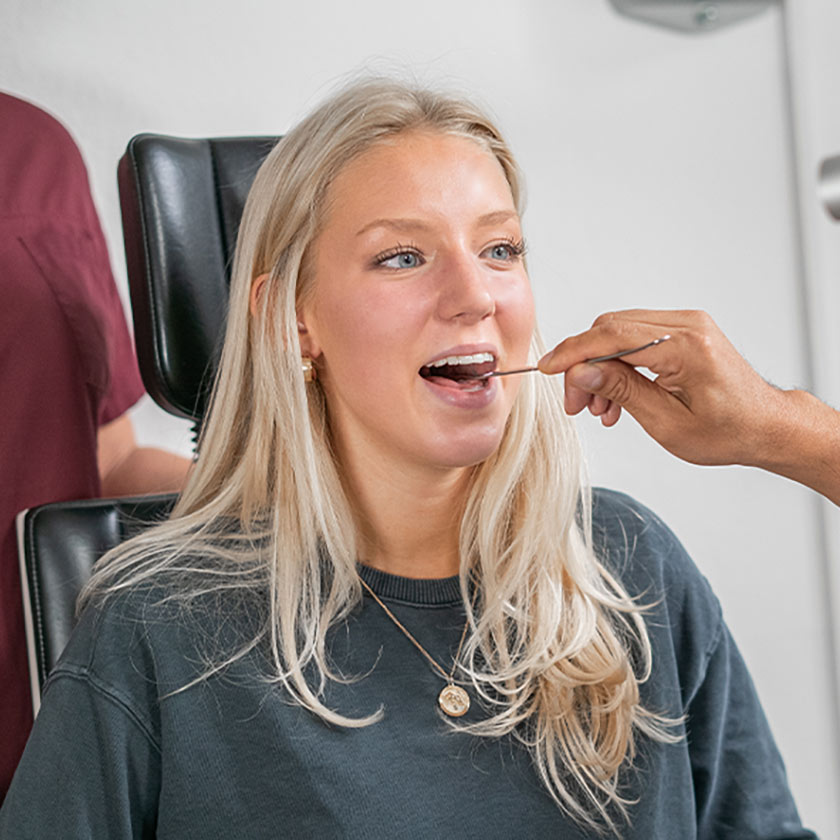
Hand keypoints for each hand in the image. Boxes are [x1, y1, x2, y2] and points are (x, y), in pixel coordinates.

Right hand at [538, 309, 785, 467]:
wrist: (765, 426)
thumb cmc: (728, 431)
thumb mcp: (668, 423)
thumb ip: (622, 391)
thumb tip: (582, 370)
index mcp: (686, 346)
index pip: (612, 336)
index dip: (573, 353)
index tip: (547, 369)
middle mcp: (687, 326)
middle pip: (610, 330)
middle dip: (583, 366)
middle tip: (577, 404)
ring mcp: (686, 325)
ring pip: (618, 334)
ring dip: (599, 368)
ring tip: (599, 409)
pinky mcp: (683, 331)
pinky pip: (635, 339)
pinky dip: (617, 364)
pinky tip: (615, 398)